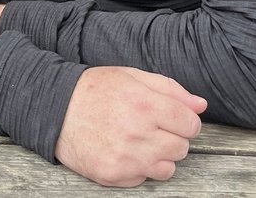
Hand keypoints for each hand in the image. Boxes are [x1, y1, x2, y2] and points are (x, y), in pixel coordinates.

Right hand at [55, 66, 206, 186]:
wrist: (54, 109)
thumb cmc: (94, 90)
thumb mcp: (131, 76)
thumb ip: (170, 89)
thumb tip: (201, 105)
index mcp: (145, 104)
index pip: (190, 124)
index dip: (185, 120)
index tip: (173, 117)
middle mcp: (138, 133)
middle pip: (182, 147)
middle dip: (171, 137)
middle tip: (150, 127)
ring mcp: (126, 158)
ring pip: (167, 168)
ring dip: (158, 156)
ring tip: (138, 140)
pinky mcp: (114, 175)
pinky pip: (144, 179)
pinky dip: (138, 168)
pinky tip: (123, 151)